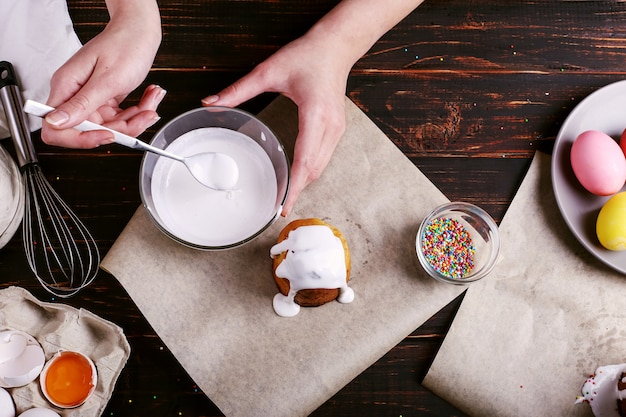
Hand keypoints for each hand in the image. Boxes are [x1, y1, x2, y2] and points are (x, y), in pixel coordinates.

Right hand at [42, 1, 161, 147]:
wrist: (139, 30)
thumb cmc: (124, 45)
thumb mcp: (107, 79)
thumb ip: (82, 104)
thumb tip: (55, 122)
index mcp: (67, 87)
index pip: (57, 128)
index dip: (80, 139)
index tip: (106, 135)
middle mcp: (76, 95)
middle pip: (91, 131)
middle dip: (122, 128)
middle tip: (142, 115)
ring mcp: (92, 98)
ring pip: (112, 127)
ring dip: (136, 119)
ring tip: (151, 102)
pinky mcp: (106, 99)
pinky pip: (121, 117)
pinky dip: (138, 112)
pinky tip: (149, 98)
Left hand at [202, 35, 349, 215]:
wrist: (336, 46)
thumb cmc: (308, 55)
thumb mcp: (269, 71)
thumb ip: (239, 90)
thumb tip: (211, 103)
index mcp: (315, 115)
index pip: (304, 160)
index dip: (294, 187)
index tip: (283, 206)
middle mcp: (330, 127)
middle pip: (314, 170)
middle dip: (297, 189)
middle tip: (277, 206)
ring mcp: (337, 129)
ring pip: (321, 166)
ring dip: (304, 181)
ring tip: (285, 195)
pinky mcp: (336, 128)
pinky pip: (324, 157)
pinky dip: (310, 170)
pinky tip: (296, 174)